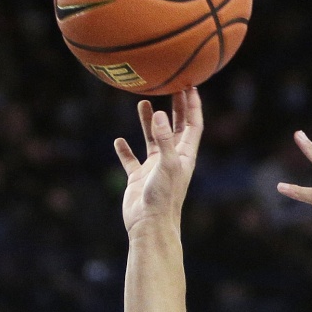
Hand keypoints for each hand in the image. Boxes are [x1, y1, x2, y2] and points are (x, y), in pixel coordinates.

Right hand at [116, 88, 203, 235]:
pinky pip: (131, 160)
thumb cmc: (164, 198)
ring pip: (152, 139)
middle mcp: (171, 158)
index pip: (192, 125)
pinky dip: (126, 150)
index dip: (192, 106)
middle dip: (174, 107)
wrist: (149, 225)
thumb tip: (160, 114)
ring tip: (142, 103)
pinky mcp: (139, 177)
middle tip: (170, 86)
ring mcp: (154, 168)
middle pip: (175, 127)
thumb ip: (163, 139)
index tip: (190, 86)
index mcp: (184, 155)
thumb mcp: (166, 165)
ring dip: (148, 122)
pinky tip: (119, 141)